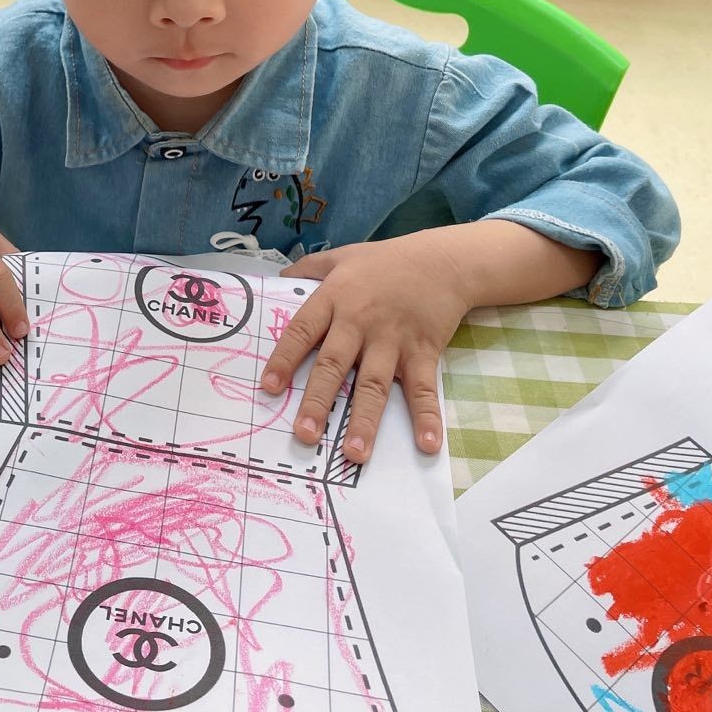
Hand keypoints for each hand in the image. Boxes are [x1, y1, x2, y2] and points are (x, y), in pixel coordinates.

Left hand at [260, 232, 473, 462]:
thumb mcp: (341, 256)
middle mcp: (359, 322)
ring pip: (374, 384)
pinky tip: (426, 444)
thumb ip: (307, 269)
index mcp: (334, 299)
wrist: (442, 260)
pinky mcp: (423, 351)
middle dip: (318, 401)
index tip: (268, 388)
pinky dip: (427, 417)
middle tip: (304, 436)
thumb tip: (276, 280)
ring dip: (365, 420)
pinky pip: (422, 388)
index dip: (285, 359)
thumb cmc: (384, 261)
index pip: (302, 331)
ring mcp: (392, 339)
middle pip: (334, 365)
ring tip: (354, 455)